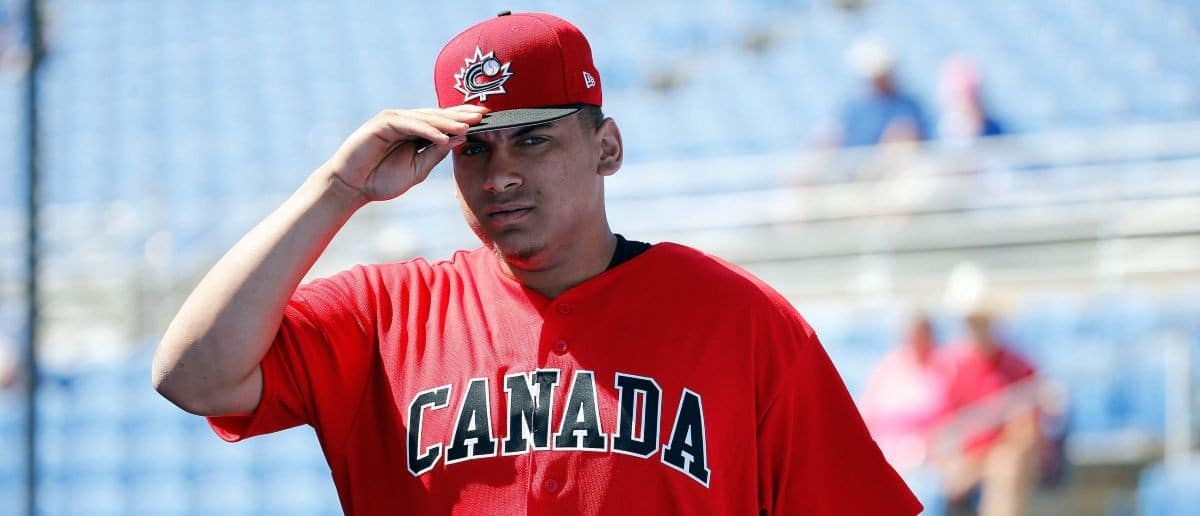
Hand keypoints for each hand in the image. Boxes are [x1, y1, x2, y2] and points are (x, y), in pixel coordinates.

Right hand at [319, 105, 486, 201]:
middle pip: (438, 116)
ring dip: (448, 122)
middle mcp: (406, 121)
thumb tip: (460, 138)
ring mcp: (393, 119)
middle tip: (485, 114)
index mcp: (415, 131)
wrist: (352, 187)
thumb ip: (436, 153)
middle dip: (461, 115)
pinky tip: (444, 137)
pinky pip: (409, 126)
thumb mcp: (418, 169)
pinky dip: (427, 131)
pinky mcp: (382, 123)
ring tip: (469, 126)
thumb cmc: (382, 180)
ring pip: (426, 118)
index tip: (487, 120)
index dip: (464, 120)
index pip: (443, 123)